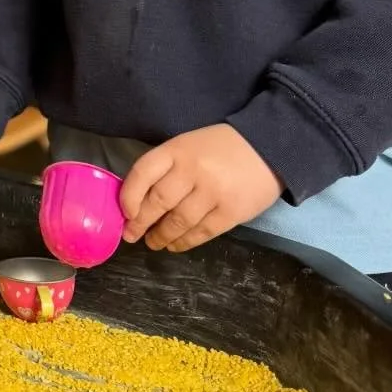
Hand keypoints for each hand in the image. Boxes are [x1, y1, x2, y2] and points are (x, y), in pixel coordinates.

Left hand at [120, 125, 281, 253]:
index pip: (143, 172)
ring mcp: (212, 193)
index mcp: (177, 149)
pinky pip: (201, 233)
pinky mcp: (231, 213)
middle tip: (131, 235)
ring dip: (161, 236)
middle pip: (158, 202)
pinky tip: (175, 245)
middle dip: (140, 222)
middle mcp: (192, 171)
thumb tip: (138, 198)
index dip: (129, 195)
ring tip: (153, 242)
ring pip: (178, 221)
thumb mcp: (188, 145)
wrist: (267, 148)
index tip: (124, 212)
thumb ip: (166, 167)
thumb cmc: (220, 147)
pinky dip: (184, 242)